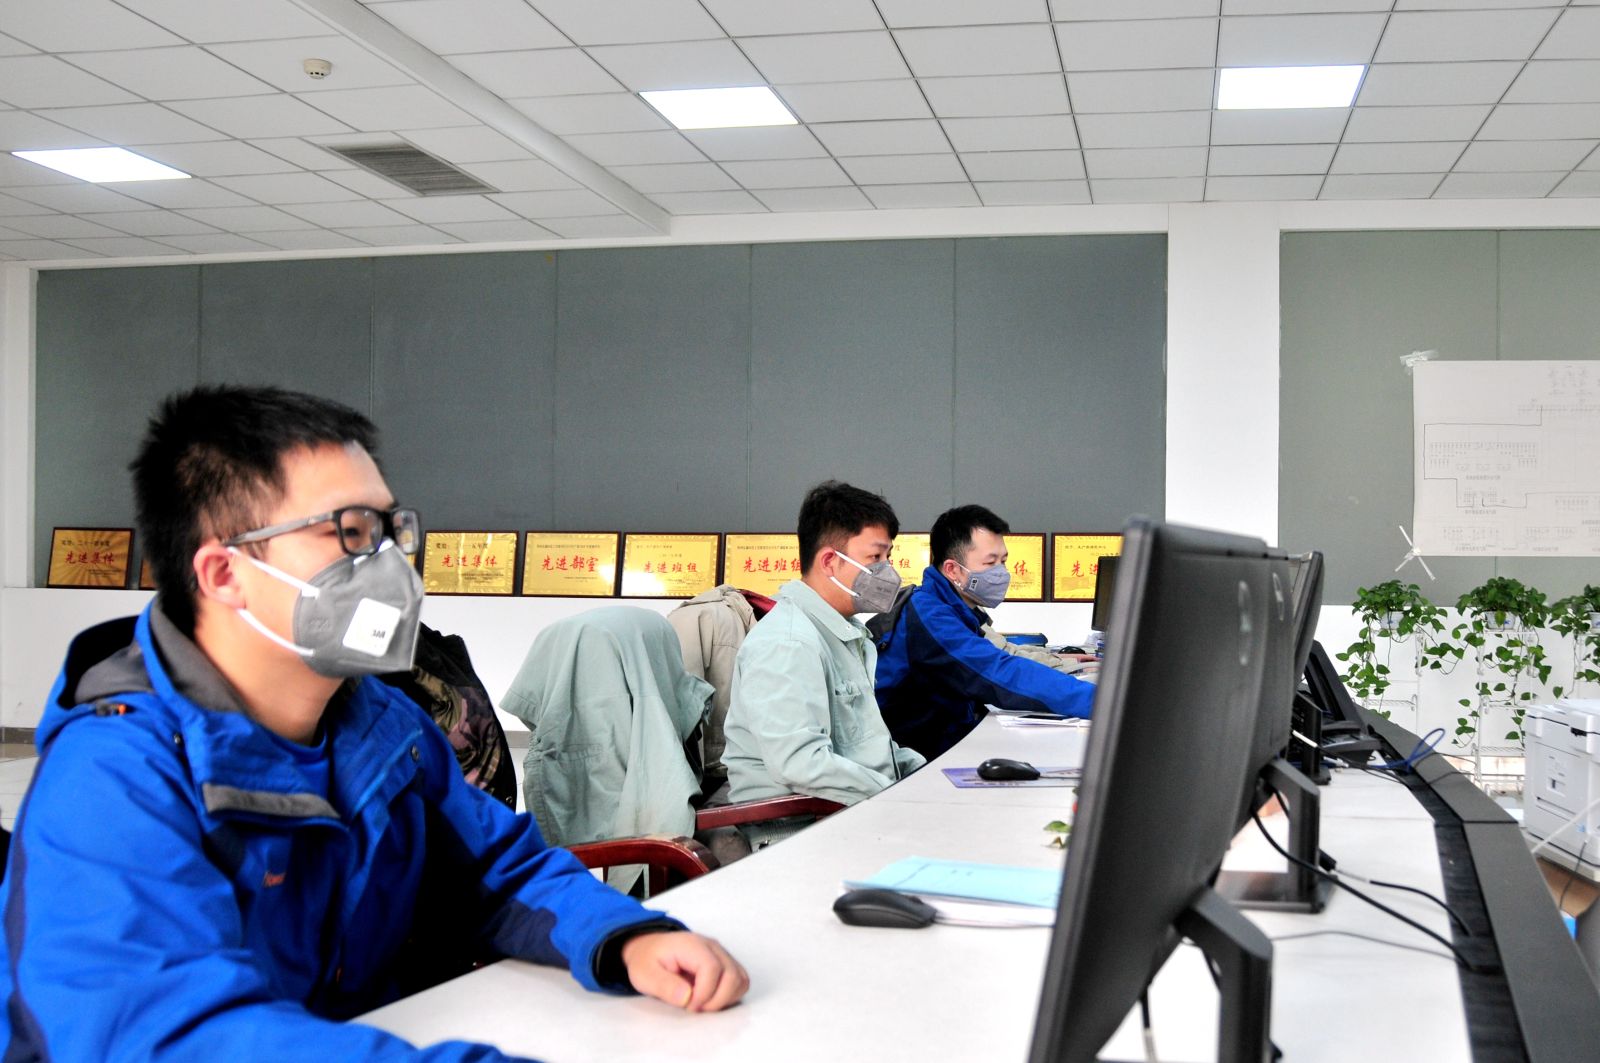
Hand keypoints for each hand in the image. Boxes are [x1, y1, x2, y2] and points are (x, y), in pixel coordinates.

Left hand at [620, 931, 748, 1012]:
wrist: (649, 948)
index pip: (712, 969)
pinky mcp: (725, 963)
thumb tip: (687, 998)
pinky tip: (710, 998)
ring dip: (725, 999)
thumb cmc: (647, 960)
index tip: (688, 1005)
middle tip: (694, 1007)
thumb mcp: (644, 974)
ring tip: (702, 1003)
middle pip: (732, 975)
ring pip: (741, 979)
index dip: (704, 993)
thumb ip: (664, 986)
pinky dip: (730, 995)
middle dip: (716, 1000)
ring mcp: (721, 954)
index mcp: (692, 945)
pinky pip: (741, 981)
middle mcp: (712, 946)